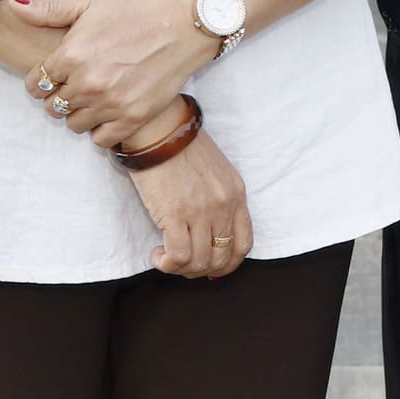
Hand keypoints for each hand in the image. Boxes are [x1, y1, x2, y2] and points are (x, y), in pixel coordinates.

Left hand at [18, 0, 211, 148]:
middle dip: (59, 97)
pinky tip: (108, 112)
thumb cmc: (132, 15)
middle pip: (53, 107)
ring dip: (79, 114)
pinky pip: (100, 139)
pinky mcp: (131, 118)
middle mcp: (87, 82)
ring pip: (73, 124)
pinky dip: (101, 129)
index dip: (41, 81)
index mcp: (71, 55)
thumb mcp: (88, 6)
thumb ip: (48, 11)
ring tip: (93, 98)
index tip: (54, 77)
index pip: (36, 83)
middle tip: (76, 86)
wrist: (179, 28)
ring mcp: (109, 103)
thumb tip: (13, 6)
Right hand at [124, 114, 251, 277]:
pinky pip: (178, 256)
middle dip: (201, 270)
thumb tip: (211, 238)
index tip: (209, 265)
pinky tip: (156, 254)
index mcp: (236, 194)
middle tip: (182, 263)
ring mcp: (202, 210)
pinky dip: (166, 264)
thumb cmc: (182, 148)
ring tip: (166, 257)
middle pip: (222, 259)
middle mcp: (224, 205)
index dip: (227, 263)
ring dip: (181, 269)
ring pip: (200, 262)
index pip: (243, 244)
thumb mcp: (215, 173)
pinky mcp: (176, 213)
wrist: (161, 128)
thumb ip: (219, 201)